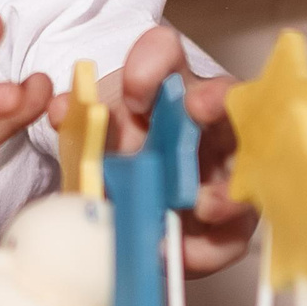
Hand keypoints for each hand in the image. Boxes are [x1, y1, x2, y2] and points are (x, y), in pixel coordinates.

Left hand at [53, 26, 257, 277]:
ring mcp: (225, 168)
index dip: (152, 64)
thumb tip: (61, 110)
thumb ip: (75, 120)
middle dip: (217, 98)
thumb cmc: (113, 154)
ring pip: (246, 166)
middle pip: (229, 97)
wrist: (121, 204)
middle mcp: (207, 120)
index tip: (133, 91)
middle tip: (196, 108)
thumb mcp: (90, 135)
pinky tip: (181, 253)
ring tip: (200, 204)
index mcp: (165, 86)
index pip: (164, 52)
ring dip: (227, 182)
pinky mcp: (228, 221)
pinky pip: (232, 233)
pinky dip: (209, 246)